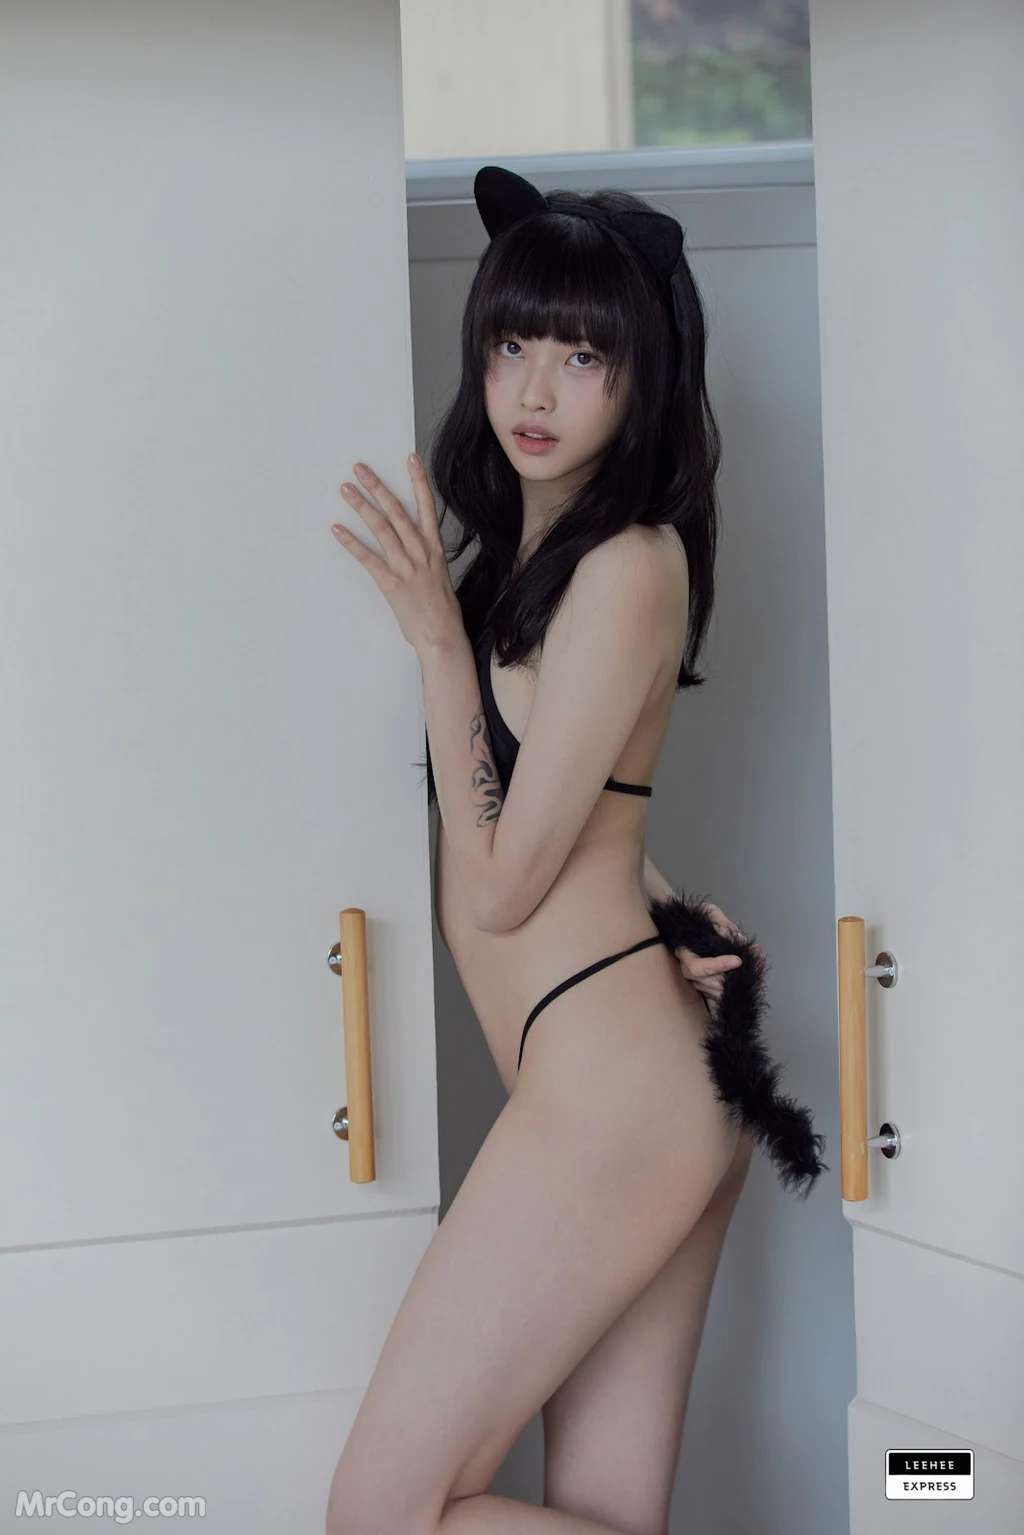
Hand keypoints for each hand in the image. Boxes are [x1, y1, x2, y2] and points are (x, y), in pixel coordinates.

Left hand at [330, 455, 461, 652]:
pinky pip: (368, 559)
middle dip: (378, 487)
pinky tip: (338, 530)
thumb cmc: (442, 612)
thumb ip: (425, 560)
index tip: (411, 459)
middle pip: (398, 512)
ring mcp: (406, 567)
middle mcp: (421, 553)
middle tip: (361, 469)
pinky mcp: (391, 584)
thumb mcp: (440, 579)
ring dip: (362, 507)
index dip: (419, 482)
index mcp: (435, 550)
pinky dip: (352, 543)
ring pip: (382, 529)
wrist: (443, 637)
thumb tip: (413, 549)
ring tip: (346, 490)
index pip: (428, 508)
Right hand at [675, 900, 764, 1011]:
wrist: (694, 928)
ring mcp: (697, 981)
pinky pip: (723, 993)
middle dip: (732, 977)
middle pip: (708, 983)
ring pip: (717, 992)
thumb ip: (722, 923)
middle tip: (754, 964)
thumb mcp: (709, 913)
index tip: (738, 960)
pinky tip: (754, 974)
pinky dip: (740, 986)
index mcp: (684, 953)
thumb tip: (739, 939)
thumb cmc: (700, 920)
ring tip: (758, 966)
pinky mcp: (708, 987)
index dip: (717, 966)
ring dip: (739, 982)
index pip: (697, 967)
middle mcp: (687, 971)